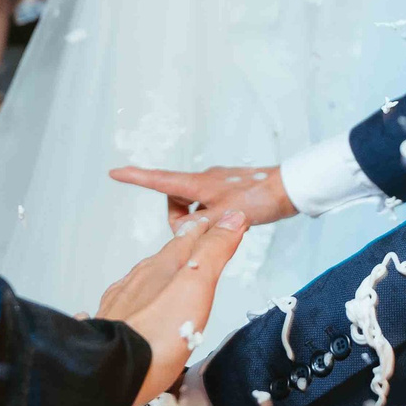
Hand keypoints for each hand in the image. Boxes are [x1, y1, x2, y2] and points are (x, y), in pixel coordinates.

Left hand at [96, 208, 252, 402]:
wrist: (111, 371)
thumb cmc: (157, 334)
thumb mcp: (196, 285)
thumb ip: (213, 251)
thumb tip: (232, 219)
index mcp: (162, 266)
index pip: (188, 237)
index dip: (208, 227)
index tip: (221, 219)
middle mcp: (138, 280)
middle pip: (166, 256)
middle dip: (185, 248)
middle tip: (199, 241)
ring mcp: (122, 303)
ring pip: (144, 279)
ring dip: (162, 274)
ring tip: (172, 274)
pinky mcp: (112, 326)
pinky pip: (128, 302)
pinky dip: (141, 298)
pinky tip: (140, 307)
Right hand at [110, 163, 298, 231]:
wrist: (290, 189)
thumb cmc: (260, 197)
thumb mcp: (225, 216)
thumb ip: (200, 227)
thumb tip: (183, 233)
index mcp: (199, 184)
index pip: (160, 180)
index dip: (136, 178)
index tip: (115, 172)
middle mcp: (205, 181)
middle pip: (175, 201)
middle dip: (179, 219)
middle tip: (199, 233)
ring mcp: (217, 186)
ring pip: (193, 207)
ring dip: (197, 221)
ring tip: (218, 230)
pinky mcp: (229, 193)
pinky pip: (209, 208)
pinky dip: (210, 219)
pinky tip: (226, 227)